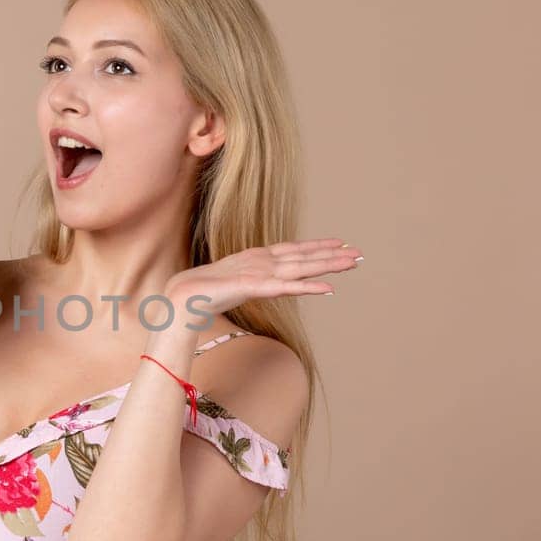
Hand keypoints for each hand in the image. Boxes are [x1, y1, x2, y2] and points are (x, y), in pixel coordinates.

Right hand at [165, 237, 361, 320]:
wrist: (182, 296)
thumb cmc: (200, 292)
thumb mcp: (230, 284)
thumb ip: (245, 283)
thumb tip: (251, 284)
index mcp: (256, 259)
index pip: (293, 250)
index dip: (317, 247)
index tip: (339, 244)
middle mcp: (262, 262)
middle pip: (304, 257)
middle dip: (332, 255)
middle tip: (358, 252)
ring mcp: (260, 274)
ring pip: (302, 269)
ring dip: (329, 265)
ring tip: (353, 262)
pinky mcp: (255, 288)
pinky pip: (288, 289)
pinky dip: (309, 289)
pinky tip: (329, 290)